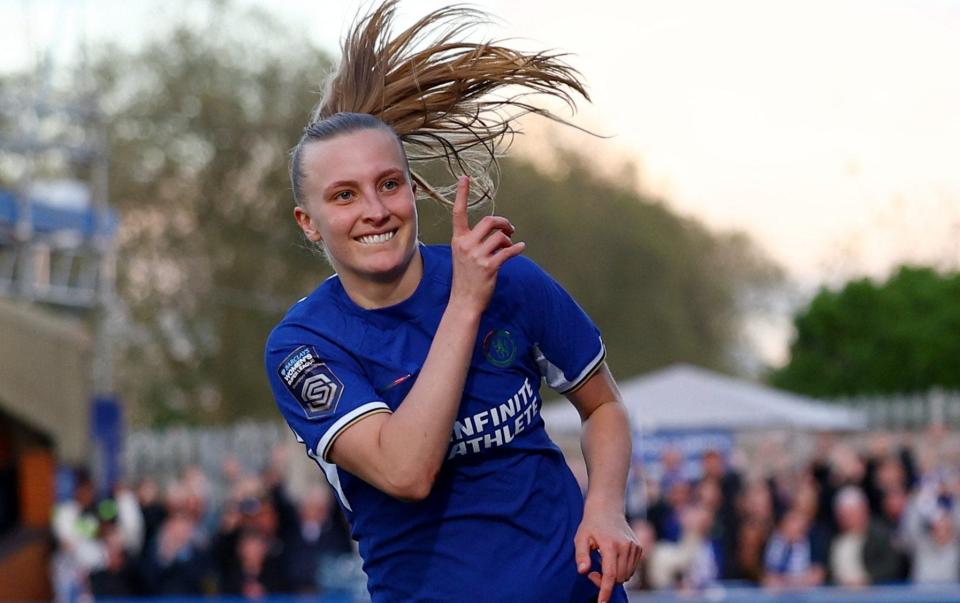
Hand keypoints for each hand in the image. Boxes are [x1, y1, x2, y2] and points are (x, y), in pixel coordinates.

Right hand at [449, 176, 524, 314]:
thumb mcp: (463, 256)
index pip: (458, 213)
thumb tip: (499, 233)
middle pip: (489, 221)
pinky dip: (517, 249)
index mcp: (458, 240)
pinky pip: (508, 251)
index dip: (462, 194)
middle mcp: (465, 245)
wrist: (464, 302)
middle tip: (510, 230)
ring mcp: (476, 256)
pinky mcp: (488, 267)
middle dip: (503, 223)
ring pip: (500, 237)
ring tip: (509, 247)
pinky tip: (520, 249)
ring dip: (509, 240)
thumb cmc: (466, 278)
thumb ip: (474, 242)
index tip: (465, 178)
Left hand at [574, 506, 642, 602]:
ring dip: (614, 577)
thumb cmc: (591, 524)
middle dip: (605, 582)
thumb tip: (583, 571)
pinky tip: (612, 560)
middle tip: (592, 572)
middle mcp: (626, 547)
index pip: (610, 574)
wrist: (607, 508)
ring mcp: (635, 547)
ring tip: (602, 564)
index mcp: (611, 545)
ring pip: (626, 576)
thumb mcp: (580, 537)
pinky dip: (622, 570)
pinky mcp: (639, 548)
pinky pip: (631, 569)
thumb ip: (581, 555)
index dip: (605, 590)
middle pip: (619, 578)